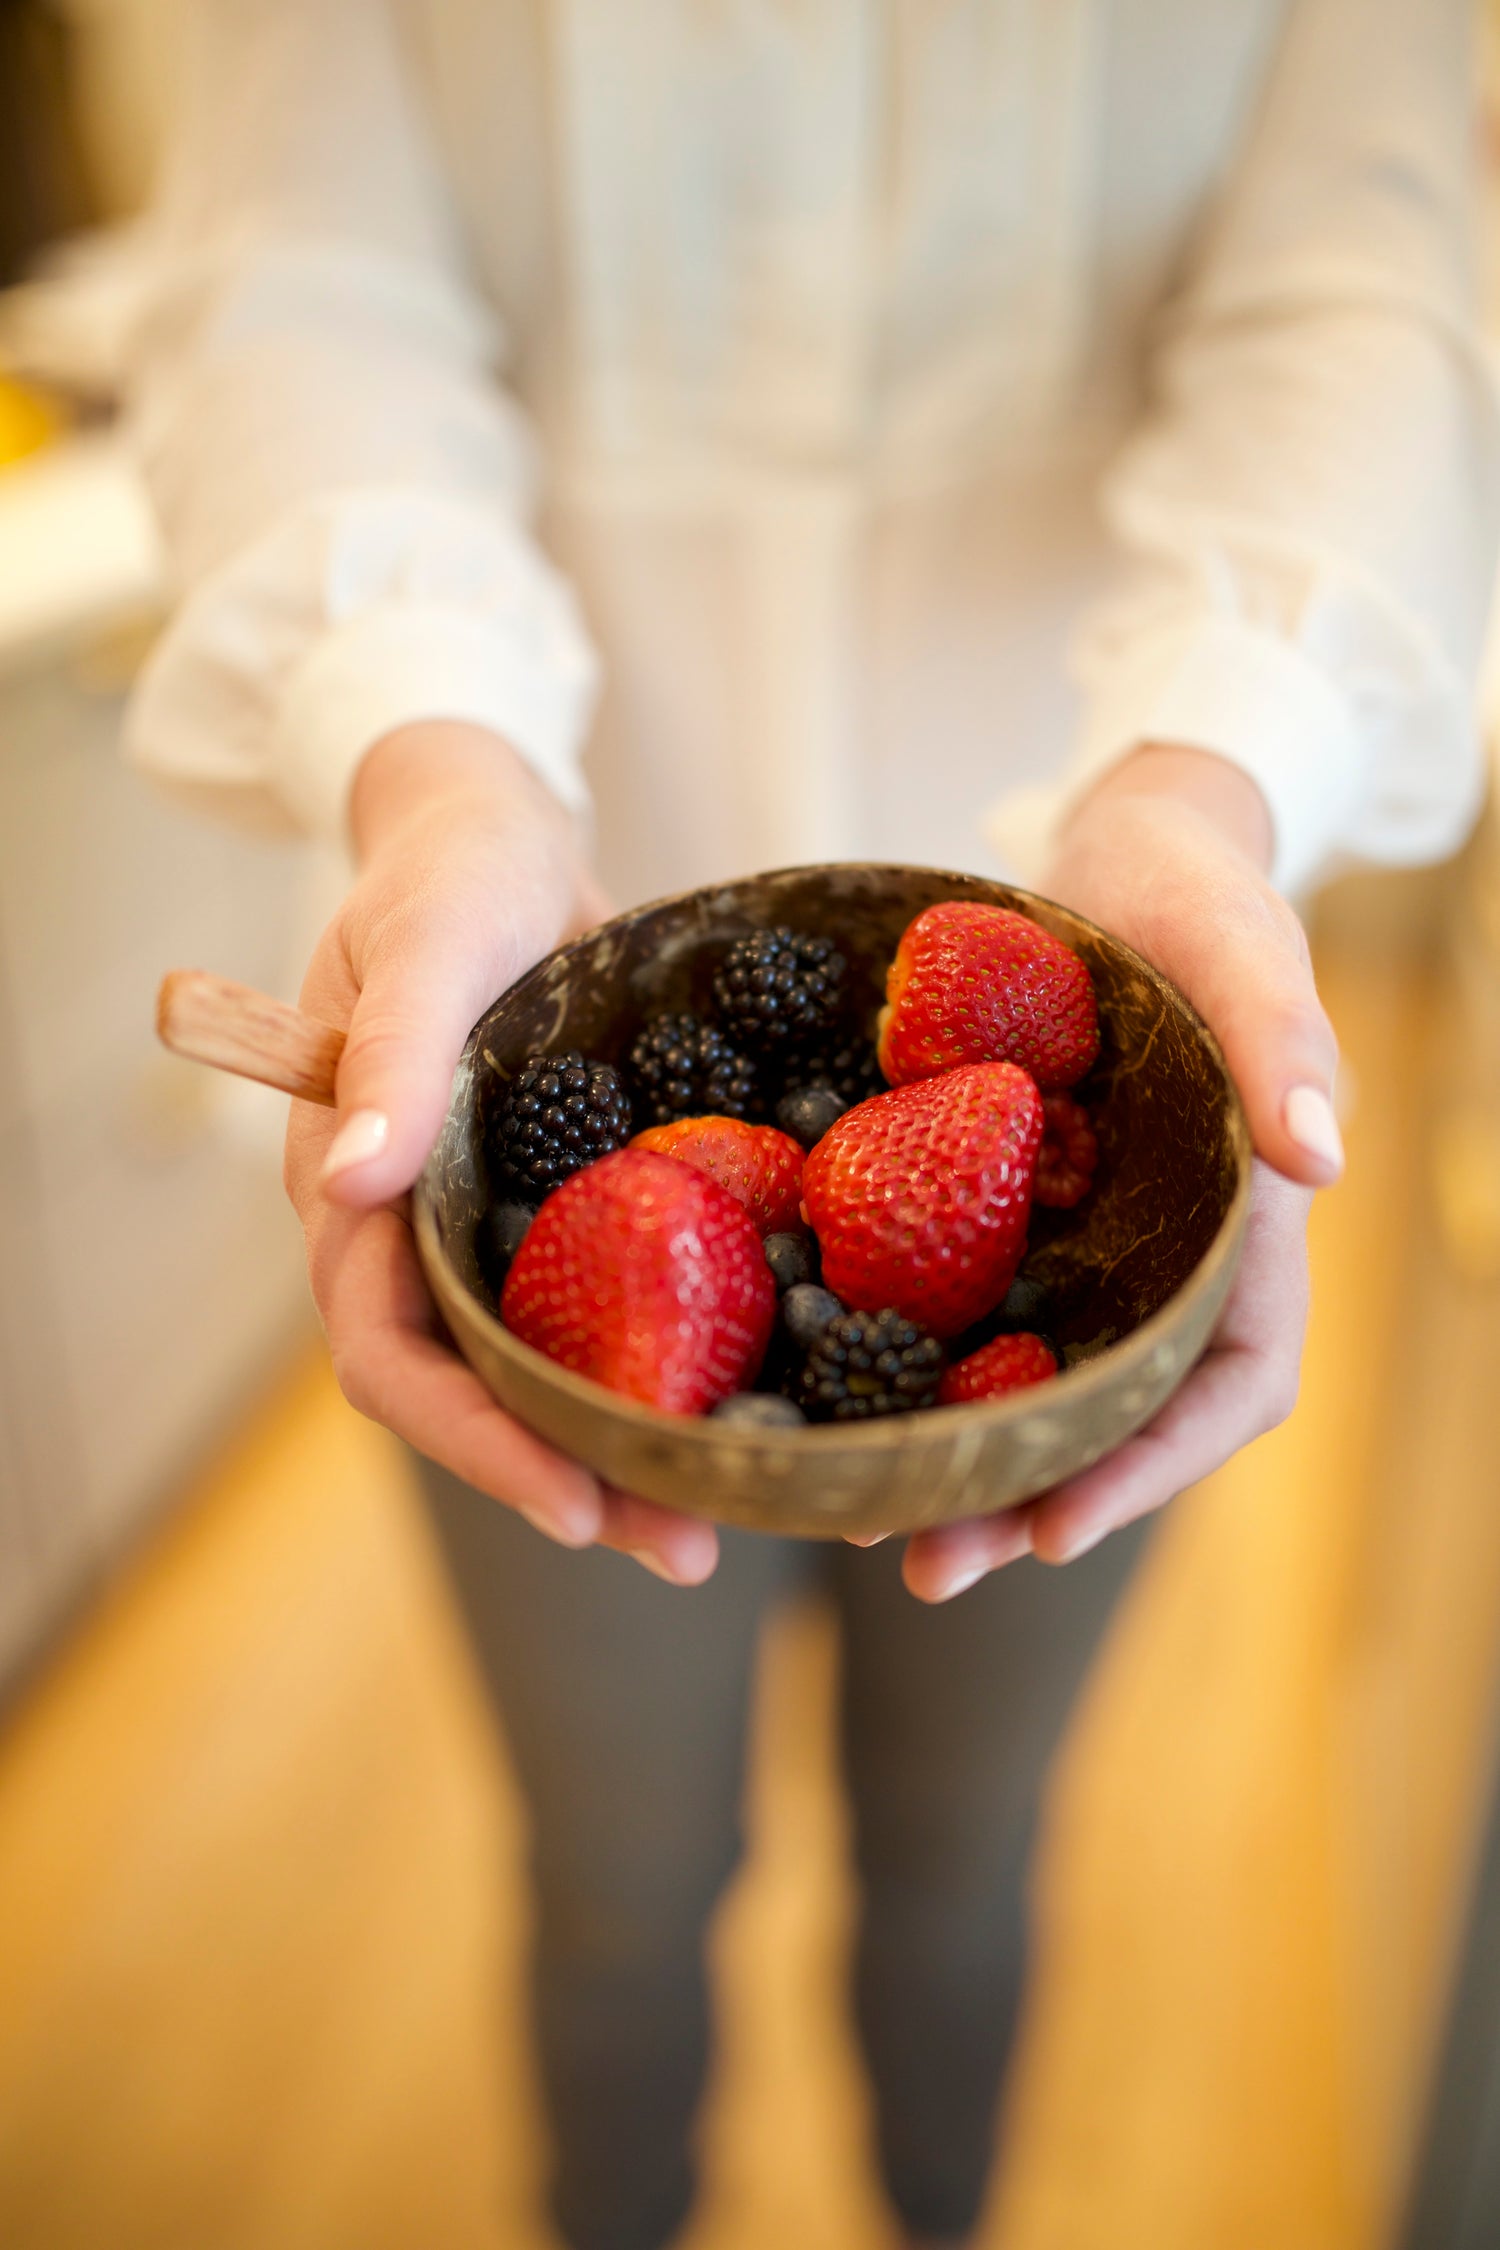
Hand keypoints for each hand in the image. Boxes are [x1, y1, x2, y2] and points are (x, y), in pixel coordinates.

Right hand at [285, 720, 719, 1586]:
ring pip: (547, 1369)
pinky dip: (668, 1358)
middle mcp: (418, 1236)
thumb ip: (388, 1054)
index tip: (576, 1504)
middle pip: (479, 1396)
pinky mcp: (564, 1208)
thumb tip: (345, 1182)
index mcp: (352, 1198)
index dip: (475, 1443)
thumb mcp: (424, 946)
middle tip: (690, 1545)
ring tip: (731, 1510)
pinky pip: (608, 1305)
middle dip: (573, 1480)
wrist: (499, 833)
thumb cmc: (444, 875)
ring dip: (628, 1445)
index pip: (390, 1357)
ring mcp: (494, 1227)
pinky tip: (763, 1391)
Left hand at [901, 744, 1339, 1601]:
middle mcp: (1156, 1259)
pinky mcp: (999, 1210)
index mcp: (1242, 1228)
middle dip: (1025, 1501)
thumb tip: (1322, 1163)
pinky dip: (900, 1358)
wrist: (1114, 855)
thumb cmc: (1200, 894)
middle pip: (1111, 1418)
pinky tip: (820, 1391)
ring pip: (1027, 1383)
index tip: (1056, 1527)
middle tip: (924, 1566)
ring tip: (857, 1519)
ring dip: (953, 1458)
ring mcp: (1076, 1244)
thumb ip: (1283, 1043)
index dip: (1153, 1467)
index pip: (1227, 1381)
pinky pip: (956, 1302)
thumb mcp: (1247, 945)